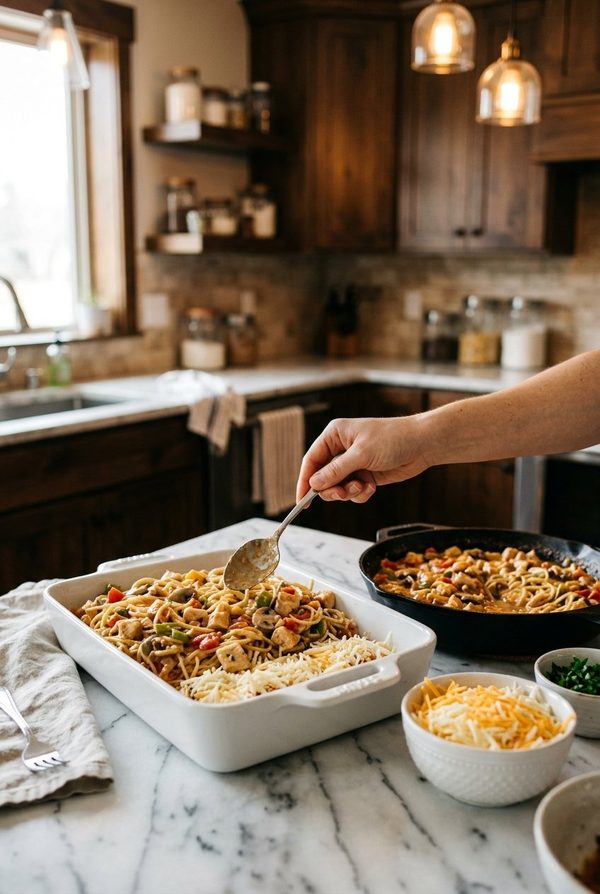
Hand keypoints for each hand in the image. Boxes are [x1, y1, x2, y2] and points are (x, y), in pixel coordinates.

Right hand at [296, 416, 429, 502]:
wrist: (422, 444)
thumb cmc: (393, 439)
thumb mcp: (362, 454)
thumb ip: (336, 470)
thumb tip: (314, 484)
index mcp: (335, 435)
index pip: (311, 460)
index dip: (304, 481)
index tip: (302, 501)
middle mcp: (341, 449)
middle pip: (322, 477)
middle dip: (332, 489)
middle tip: (343, 494)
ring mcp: (353, 463)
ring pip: (338, 487)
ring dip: (348, 492)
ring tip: (363, 487)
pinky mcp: (365, 475)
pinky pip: (353, 492)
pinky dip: (360, 494)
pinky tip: (371, 487)